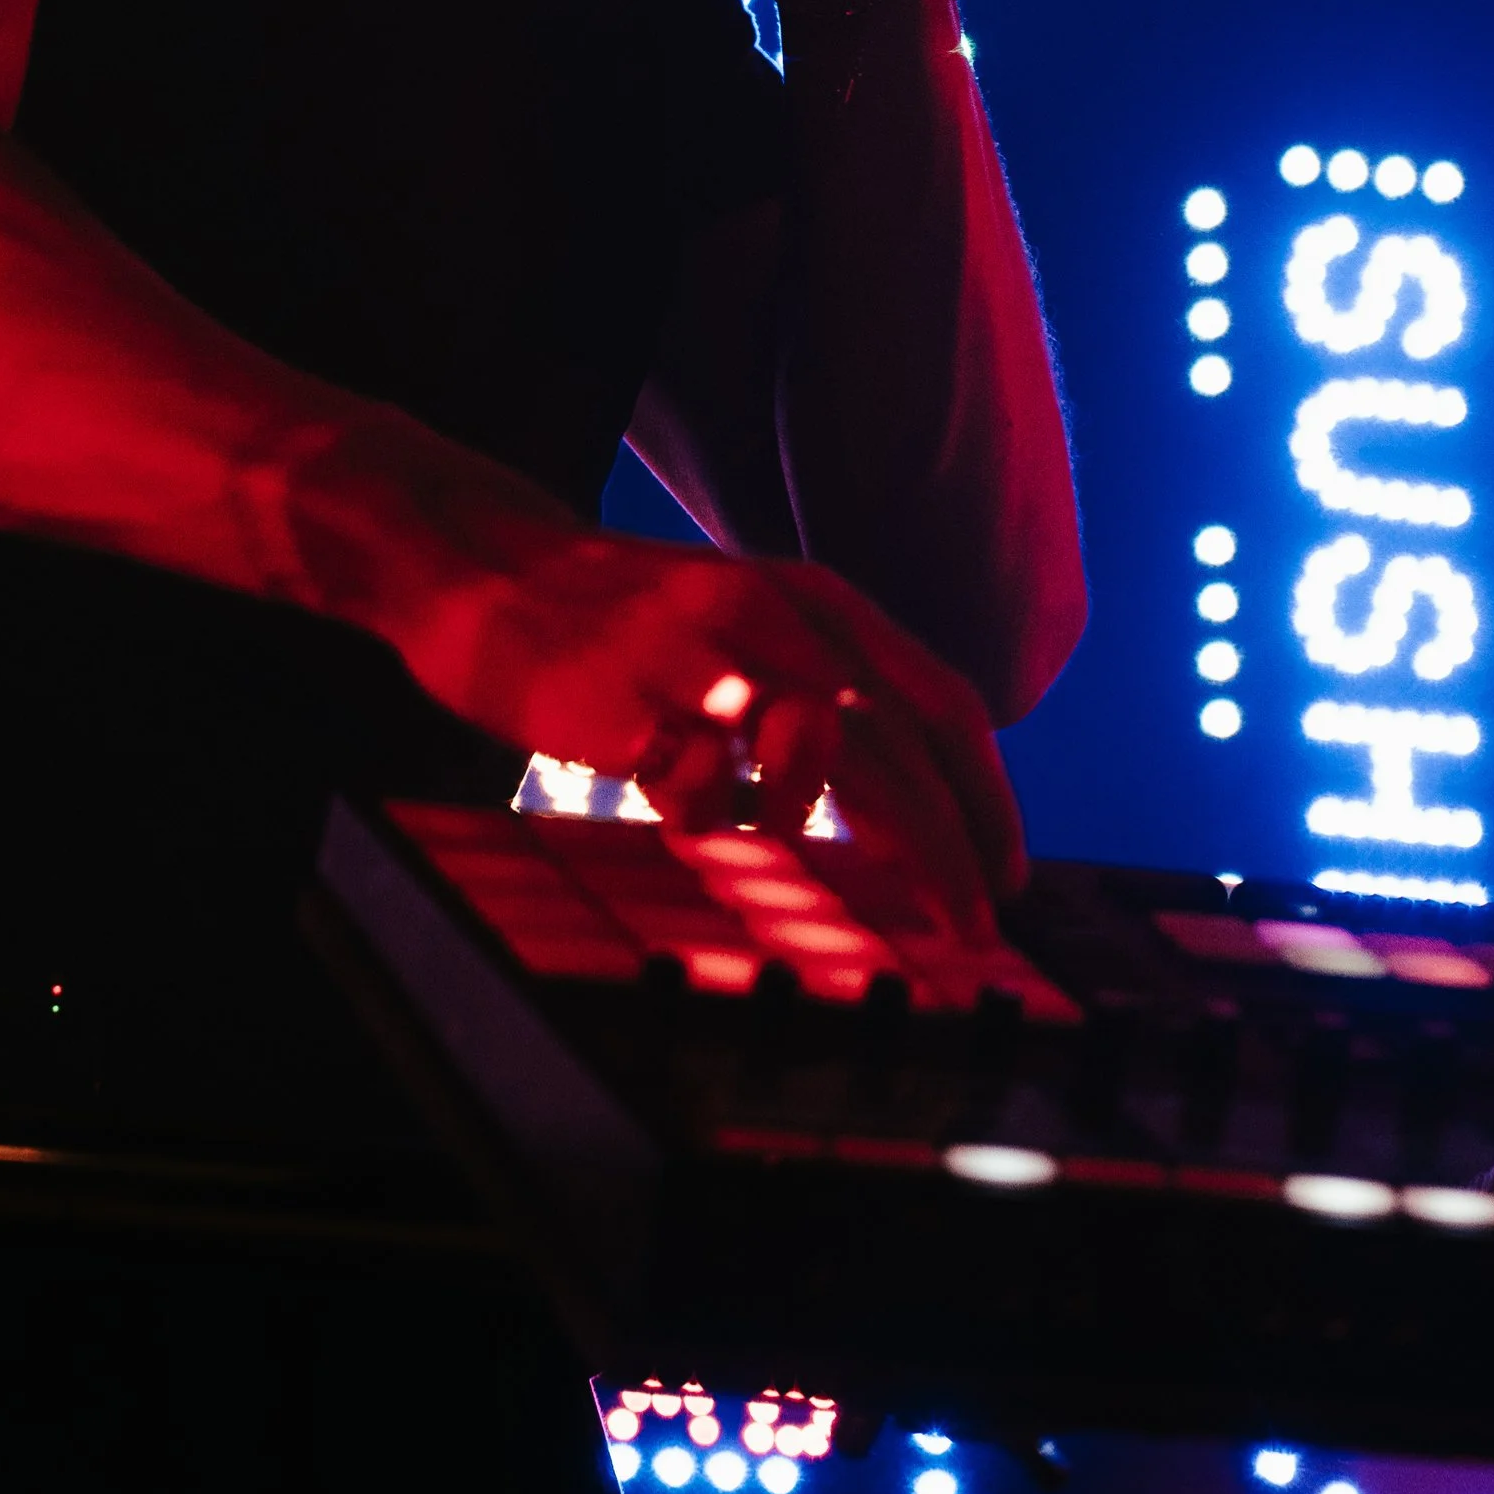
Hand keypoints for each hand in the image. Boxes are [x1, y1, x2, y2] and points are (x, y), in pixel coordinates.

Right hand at [411, 525, 1026, 928]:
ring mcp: (700, 656)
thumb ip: (830, 681)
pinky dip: (713, 817)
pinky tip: (681, 802)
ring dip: (814, 827)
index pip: (940, 702)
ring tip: (773, 833)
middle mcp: (771, 613)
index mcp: (815, 596)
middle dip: (945, 852)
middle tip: (970, 928)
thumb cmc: (636, 615)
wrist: (489, 566)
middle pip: (894, 751)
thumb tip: (917, 792)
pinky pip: (701, 791)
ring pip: (809, 766)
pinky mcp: (629, 702)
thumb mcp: (751, 613)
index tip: (1003, 876)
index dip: (987, 798)